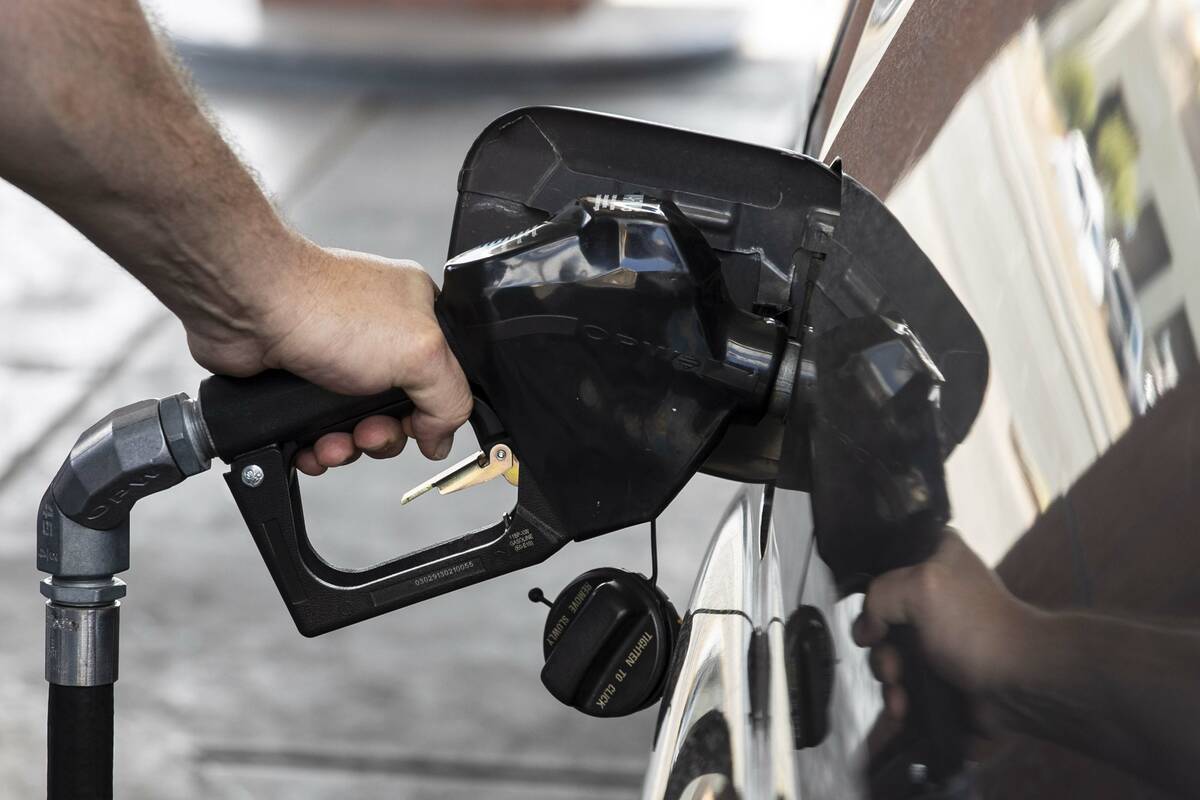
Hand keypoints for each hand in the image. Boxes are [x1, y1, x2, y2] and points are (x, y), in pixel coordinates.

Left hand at [185, 239, 472, 474]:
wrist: (249, 307)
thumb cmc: (326, 307)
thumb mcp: (421, 354)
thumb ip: (450, 399)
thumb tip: (442, 438)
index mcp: (418, 317)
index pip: (443, 378)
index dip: (431, 412)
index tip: (417, 428)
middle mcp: (380, 336)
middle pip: (400, 411)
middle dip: (383, 435)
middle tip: (369, 432)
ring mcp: (339, 358)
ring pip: (358, 426)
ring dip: (348, 447)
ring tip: (333, 443)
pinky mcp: (302, 381)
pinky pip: (319, 431)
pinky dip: (317, 447)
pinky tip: (311, 447)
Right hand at [852, 530, 1037, 727]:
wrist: (1022, 684)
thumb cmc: (973, 627)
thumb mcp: (920, 587)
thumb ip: (878, 596)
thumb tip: (868, 632)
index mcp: (936, 555)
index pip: (884, 565)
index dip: (871, 597)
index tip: (872, 626)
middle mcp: (936, 590)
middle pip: (883, 617)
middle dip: (880, 649)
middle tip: (892, 669)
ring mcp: (938, 632)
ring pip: (891, 651)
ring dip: (888, 677)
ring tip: (900, 697)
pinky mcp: (942, 668)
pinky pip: (907, 677)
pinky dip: (901, 694)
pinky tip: (904, 709)